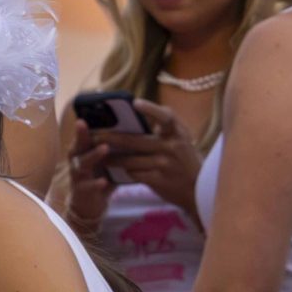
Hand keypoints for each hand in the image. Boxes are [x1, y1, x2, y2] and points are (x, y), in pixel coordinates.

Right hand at [65, 119, 113, 233]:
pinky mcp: (81, 192)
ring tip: (104, 149)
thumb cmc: (99, 177)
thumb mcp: (105, 161)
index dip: (83, 125)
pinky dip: (96, 183)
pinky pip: (88, 186)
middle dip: (81, 135)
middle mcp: (76, 161)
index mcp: (82, 151)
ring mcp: (77, 176)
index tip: (87, 112)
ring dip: (93, 156)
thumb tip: (135, 128)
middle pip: (77, 146)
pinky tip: (104, 181)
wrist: (90, 206)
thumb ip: (113, 147)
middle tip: (85, 123)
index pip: (82, 135)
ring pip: (81, 164)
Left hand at [95, 99, 202, 217]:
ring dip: (112, 158)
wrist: (198, 189)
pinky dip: (123, 172)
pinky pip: (134, 174)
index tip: (135, 103)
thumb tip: (134, 112)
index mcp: (178, 133)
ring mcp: (166, 165)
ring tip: (97, 155)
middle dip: (111, 138)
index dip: (151, 109)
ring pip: (130, 160)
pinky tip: (112, 170)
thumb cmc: (184, 159)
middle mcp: (172, 147)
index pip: (166, 117)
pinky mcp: (160, 181)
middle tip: (93, 135)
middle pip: (136, 140)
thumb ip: (163, 127)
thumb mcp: (181, 139)